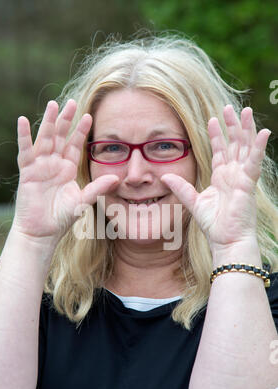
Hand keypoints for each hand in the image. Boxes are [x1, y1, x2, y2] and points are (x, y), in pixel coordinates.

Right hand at [13, 100, 118, 241]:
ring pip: (45, 139)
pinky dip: (24, 136)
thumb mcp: (83, 201)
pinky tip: (24, 121)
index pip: (76, 145)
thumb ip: (98, 188)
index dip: (81, 130)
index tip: (89, 115)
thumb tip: (116, 178)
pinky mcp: (27, 172)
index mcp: (68, 168)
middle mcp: (54, 164)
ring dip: (49, 122)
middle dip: (66, 120)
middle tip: (71, 101)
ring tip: (54, 104)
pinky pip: (25, 151)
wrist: (43, 232)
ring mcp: (40, 166)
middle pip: (61, 136)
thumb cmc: (62, 218)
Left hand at [161, 105, 270, 251]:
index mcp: (221, 178)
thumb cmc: (214, 225)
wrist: (226, 241)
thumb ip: (181, 188)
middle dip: (231, 126)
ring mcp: (242, 177)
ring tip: (244, 110)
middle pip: (234, 144)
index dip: (216, 135)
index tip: (211, 119)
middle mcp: (233, 174)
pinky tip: (264, 131)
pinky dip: (259, 146)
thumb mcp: (193, 203)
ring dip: (245, 129)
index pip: (220, 151)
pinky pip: (255, 161)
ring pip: (245, 147)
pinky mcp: (249, 183)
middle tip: (229, 107)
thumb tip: (164, 176)